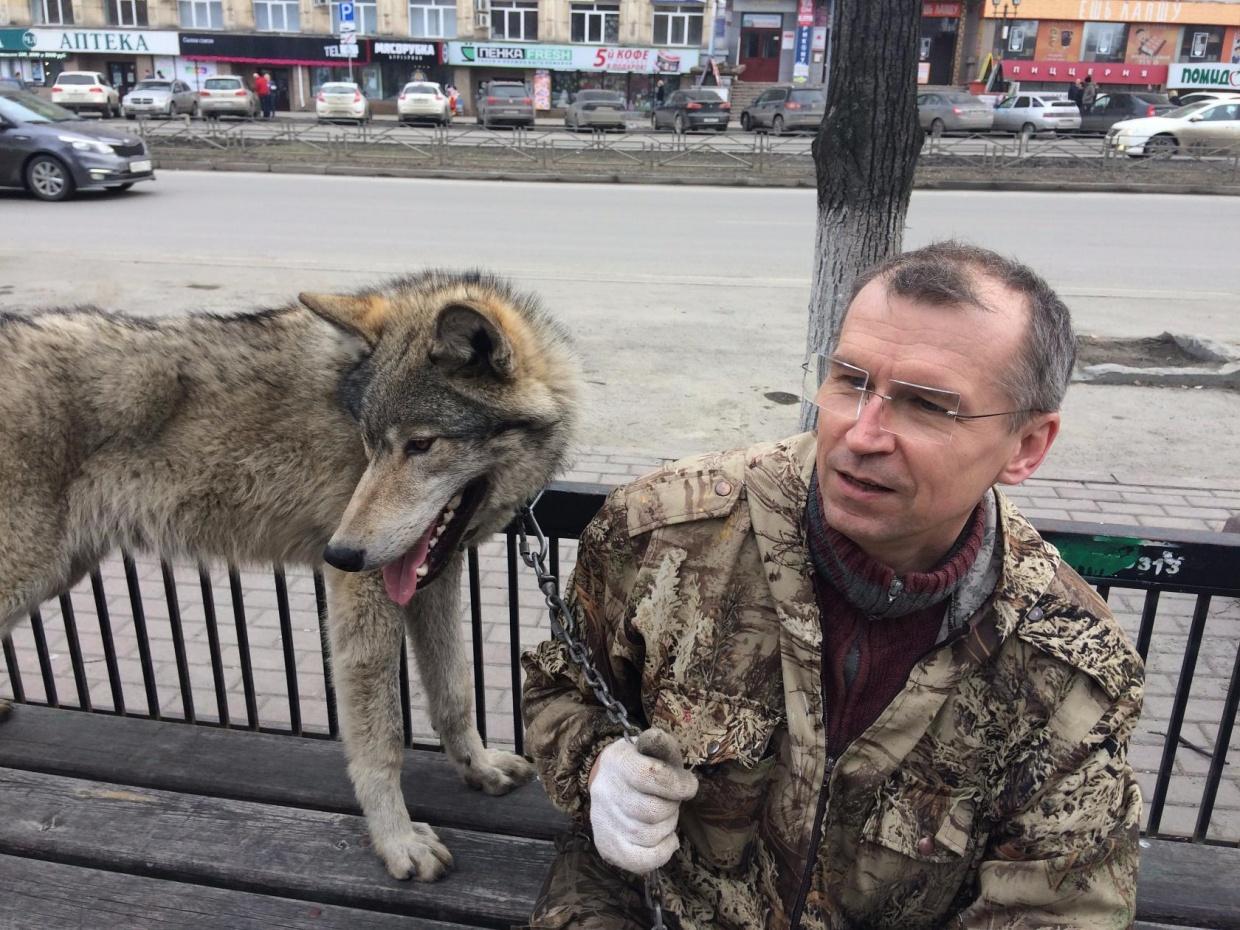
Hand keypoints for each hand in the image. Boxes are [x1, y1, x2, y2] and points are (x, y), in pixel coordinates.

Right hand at [588, 729, 697, 873]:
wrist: (609, 780)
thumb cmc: (642, 763)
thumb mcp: (652, 748)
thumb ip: (661, 744)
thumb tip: (656, 738)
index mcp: (617, 762)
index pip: (650, 776)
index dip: (678, 785)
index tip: (688, 786)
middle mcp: (604, 792)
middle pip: (652, 811)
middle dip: (672, 808)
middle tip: (672, 801)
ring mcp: (603, 821)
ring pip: (648, 836)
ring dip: (668, 827)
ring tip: (665, 817)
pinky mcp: (607, 845)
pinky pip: (639, 860)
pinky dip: (661, 853)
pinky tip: (668, 841)